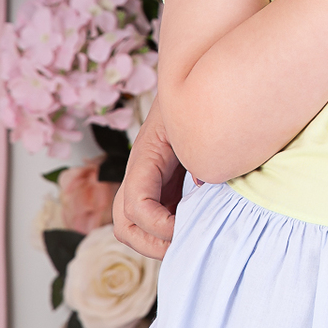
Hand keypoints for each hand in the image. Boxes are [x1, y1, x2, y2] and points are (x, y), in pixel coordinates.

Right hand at [112, 98, 187, 260]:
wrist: (192, 83)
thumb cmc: (194, 102)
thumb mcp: (194, 124)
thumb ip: (198, 153)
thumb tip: (202, 185)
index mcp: (145, 158)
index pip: (135, 205)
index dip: (158, 225)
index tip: (185, 228)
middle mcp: (139, 175)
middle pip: (124, 225)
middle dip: (152, 244)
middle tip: (187, 244)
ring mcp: (147, 184)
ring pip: (134, 227)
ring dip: (157, 242)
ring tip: (189, 240)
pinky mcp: (162, 187)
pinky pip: (154, 219)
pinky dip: (168, 232)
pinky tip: (194, 227)